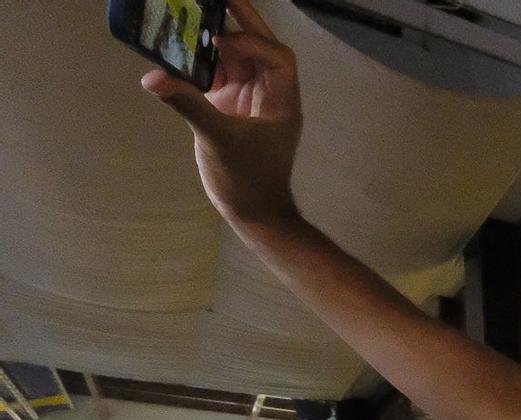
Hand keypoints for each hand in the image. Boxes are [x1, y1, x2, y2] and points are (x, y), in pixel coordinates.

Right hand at [141, 0, 302, 228]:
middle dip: (242, 21)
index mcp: (282, 102)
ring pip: (239, 58)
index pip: (277, 58)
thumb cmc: (247, 180)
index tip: (222, 39)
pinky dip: (205, 59)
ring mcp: (250, 101)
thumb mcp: (218, 141)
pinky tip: (184, 44)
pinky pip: (220, 74)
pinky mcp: (231, 108)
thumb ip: (188, 106)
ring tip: (196, 10)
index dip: (253, 42)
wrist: (253, 212)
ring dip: (220, 36)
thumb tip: (153, 79)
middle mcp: (270, 96)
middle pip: (261, 48)